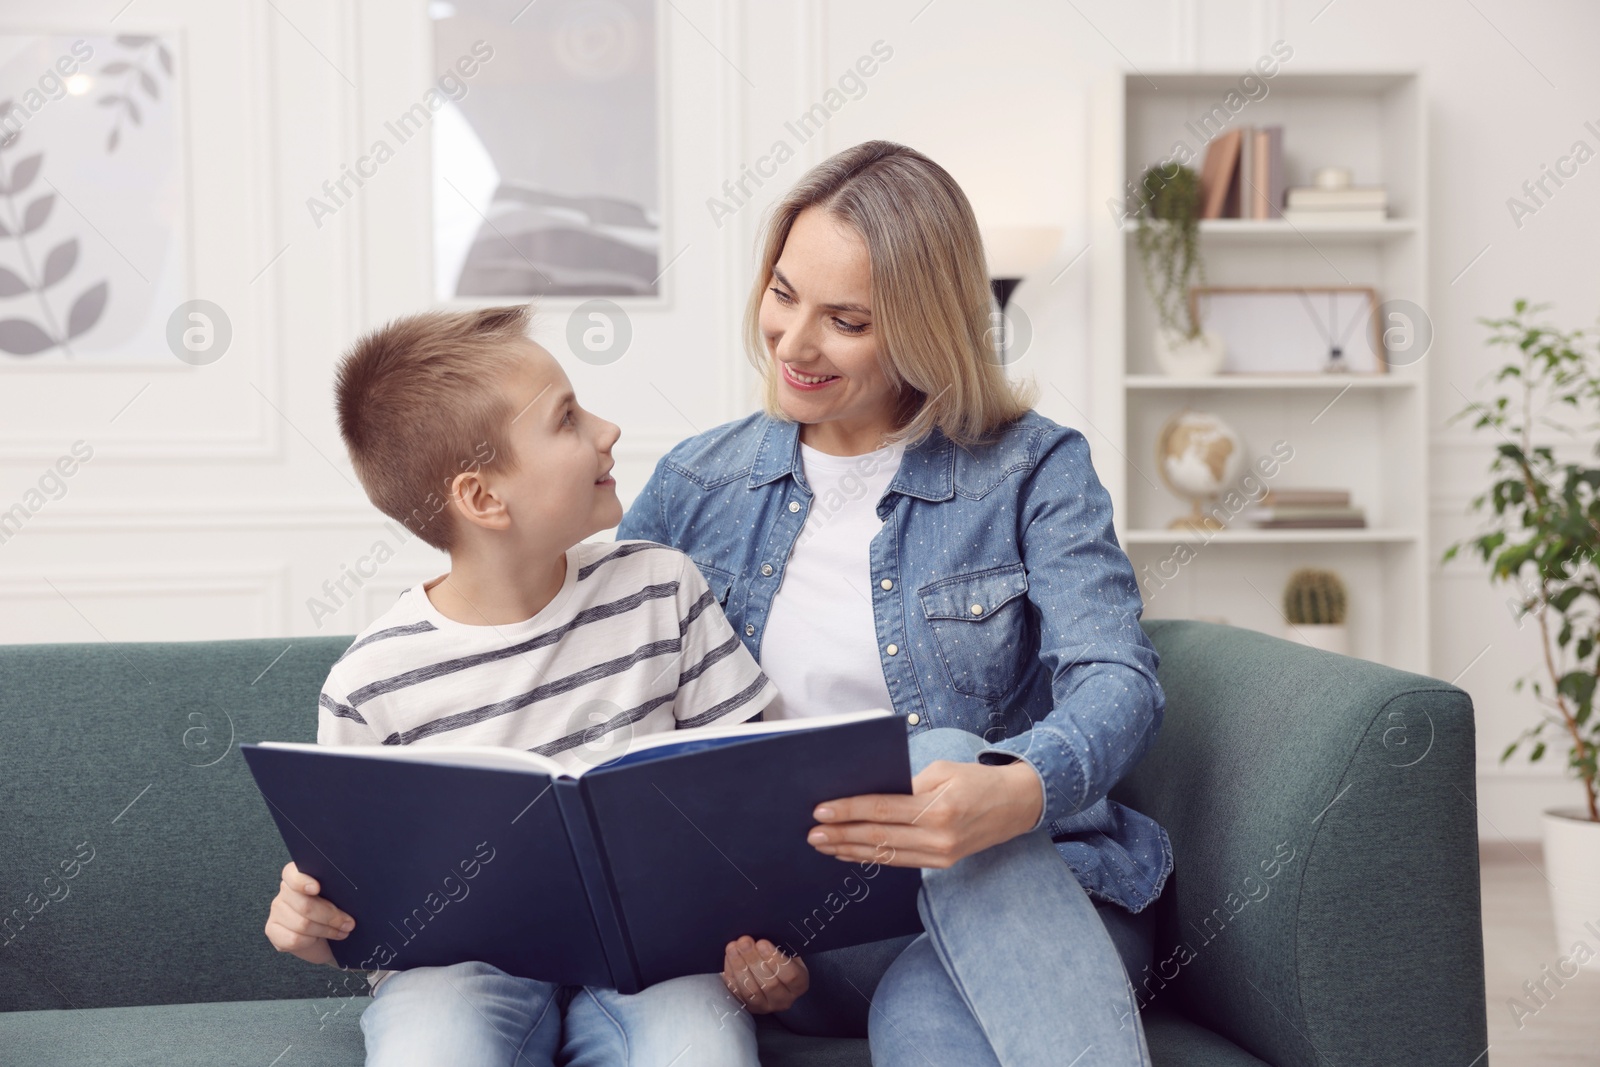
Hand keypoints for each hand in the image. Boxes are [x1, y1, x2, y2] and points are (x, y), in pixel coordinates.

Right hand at [265, 861, 354, 966]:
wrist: (325, 939)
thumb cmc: (334, 913)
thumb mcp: (338, 898)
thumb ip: (336, 890)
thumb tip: (348, 891)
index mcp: (299, 876)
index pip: (292, 873)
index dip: (303, 881)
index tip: (317, 888)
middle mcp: (284, 891)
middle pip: (305, 905)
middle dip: (331, 916)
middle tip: (348, 923)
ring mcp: (277, 911)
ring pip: (302, 924)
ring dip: (326, 930)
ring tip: (342, 932)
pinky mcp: (272, 930)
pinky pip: (293, 939)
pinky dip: (311, 941)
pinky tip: (319, 939)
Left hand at [721, 935, 808, 1012]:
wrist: (768, 970)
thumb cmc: (778, 957)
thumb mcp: (787, 951)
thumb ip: (779, 945)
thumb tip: (762, 932)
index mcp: (799, 984)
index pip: (790, 975)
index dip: (776, 959)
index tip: (762, 942)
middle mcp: (784, 999)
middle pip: (769, 983)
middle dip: (753, 960)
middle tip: (744, 941)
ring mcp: (765, 1006)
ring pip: (752, 990)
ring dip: (740, 966)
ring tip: (733, 947)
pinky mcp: (748, 1007)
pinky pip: (738, 993)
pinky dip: (731, 975)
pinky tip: (728, 959)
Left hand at [807, 758, 1043, 868]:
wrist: (1017, 805)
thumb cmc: (977, 780)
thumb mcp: (943, 770)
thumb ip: (907, 785)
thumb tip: (867, 796)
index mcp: (938, 807)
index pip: (882, 810)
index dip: (848, 811)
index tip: (821, 810)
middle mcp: (938, 837)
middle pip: (878, 836)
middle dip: (841, 834)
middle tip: (812, 833)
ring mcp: (940, 855)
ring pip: (885, 854)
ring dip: (850, 850)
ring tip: (823, 845)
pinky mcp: (941, 864)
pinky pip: (898, 861)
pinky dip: (871, 857)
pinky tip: (851, 853)